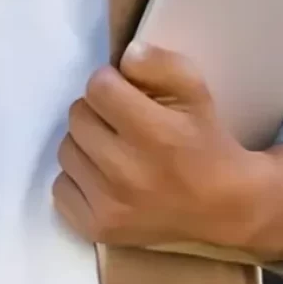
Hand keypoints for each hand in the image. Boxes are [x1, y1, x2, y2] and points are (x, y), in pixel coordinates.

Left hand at [55, 46, 261, 247]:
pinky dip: (79, 179)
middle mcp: (127, 171)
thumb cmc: (206, 142)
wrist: (222, 205)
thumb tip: (125, 55)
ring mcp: (109, 204)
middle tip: (121, 122)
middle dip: (97, 112)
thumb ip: (161, 64)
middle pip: (77, 117)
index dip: (111, 83)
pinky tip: (105, 178)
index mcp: (156, 133)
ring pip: (65, 150)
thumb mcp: (197, 91)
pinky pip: (60, 188)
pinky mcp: (96, 228)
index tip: (126, 92)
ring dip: (86, 144)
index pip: (98, 88)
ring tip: (114, 150)